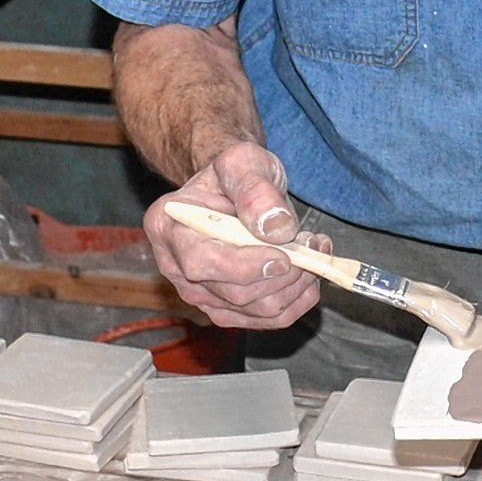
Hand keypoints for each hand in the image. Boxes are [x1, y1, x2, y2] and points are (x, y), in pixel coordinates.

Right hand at [144, 142, 329, 330]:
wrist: (236, 190)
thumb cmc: (235, 174)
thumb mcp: (243, 162)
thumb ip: (255, 189)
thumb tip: (274, 227)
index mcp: (167, 226)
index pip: (201, 262)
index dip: (246, 266)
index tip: (284, 255)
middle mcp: (176, 268)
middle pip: (235, 292)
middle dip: (284, 274)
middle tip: (312, 243)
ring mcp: (201, 294)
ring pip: (258, 310)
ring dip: (298, 285)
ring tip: (314, 249)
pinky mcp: (227, 309)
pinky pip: (270, 319)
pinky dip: (300, 298)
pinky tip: (309, 271)